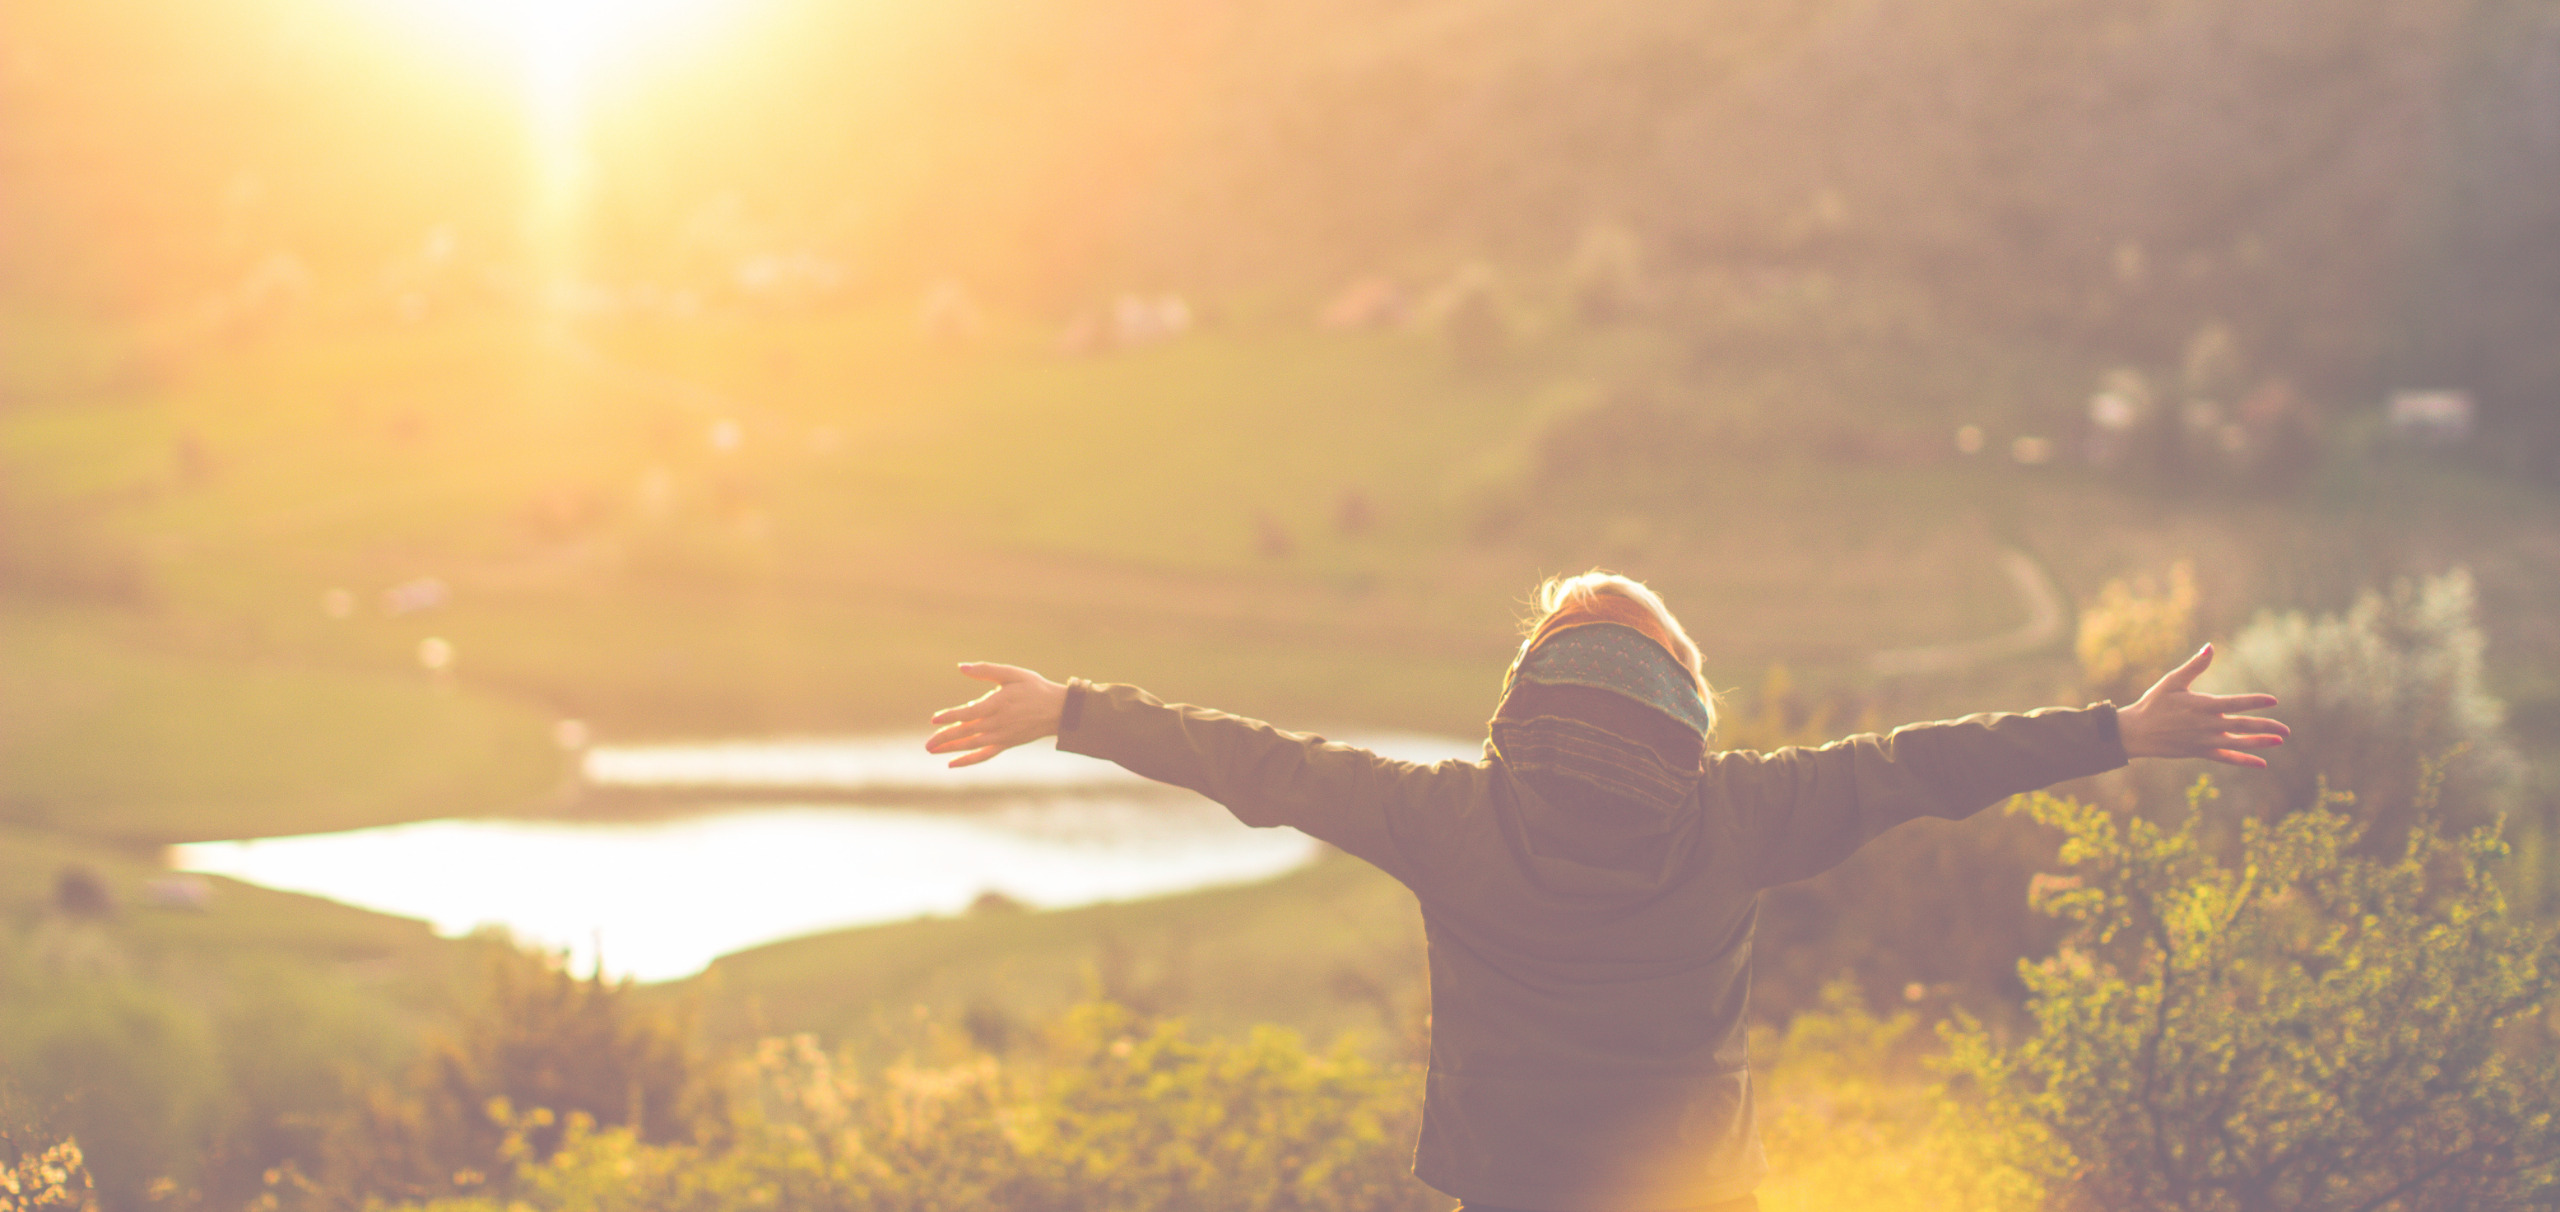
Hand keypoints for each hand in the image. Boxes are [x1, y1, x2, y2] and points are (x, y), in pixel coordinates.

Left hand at [925, 662, 1068, 767]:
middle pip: (966, 732)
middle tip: (926, 745)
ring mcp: (1001, 736)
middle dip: (945, 738)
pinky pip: (984, 755)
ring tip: (932, 751)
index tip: (934, 719)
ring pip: (972, 745)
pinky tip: (952, 764)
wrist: (1058, 710)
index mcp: (997, 704)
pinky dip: (968, 761)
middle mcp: (997, 723)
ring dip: (951, 749)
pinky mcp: (1006, 744)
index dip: (950, 716)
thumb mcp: (1012, 673)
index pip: (968, 712)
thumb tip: (961, 667)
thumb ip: (986, 670)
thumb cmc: (1034, 688)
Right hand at [2116, 644, 2290, 767]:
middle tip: (2286, 730)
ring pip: (2238, 743)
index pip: (2235, 702)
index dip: (2255, 702)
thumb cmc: (2154, 703)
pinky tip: (2261, 763)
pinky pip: (2226, 758)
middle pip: (2242, 726)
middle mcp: (2207, 725)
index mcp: (2202, 705)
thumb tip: (2210, 646)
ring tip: (2279, 741)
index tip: (2273, 701)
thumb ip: (2195, 665)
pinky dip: (2244, 760)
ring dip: (2260, 742)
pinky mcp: (2200, 752)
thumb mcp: (2172, 681)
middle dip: (2266, 727)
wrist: (2136, 732)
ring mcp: (2205, 740)